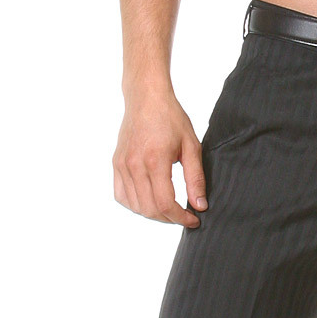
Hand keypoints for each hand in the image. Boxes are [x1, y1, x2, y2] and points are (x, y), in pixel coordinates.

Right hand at [113, 90, 207, 225]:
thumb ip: (195, 178)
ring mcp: (122, 165)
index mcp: (155, 161)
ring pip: (135, 206)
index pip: (166, 203)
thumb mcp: (191, 146)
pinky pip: (121, 195)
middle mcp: (134, 165)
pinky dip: (135, 204)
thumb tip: (200, 205)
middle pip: (149, 209)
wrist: (146, 98)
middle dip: (170, 218)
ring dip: (153, 213)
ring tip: (169, 208)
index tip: (194, 219)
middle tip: (185, 215)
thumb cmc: (170, 118)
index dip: (181, 218)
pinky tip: (149, 200)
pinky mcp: (116, 164)